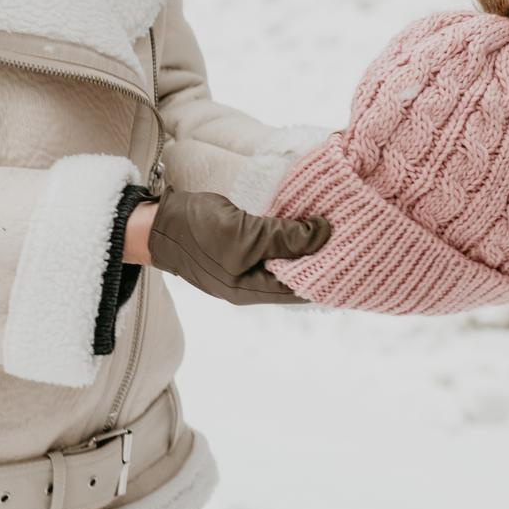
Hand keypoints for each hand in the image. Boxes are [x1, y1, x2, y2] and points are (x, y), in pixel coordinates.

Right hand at [138, 190, 330, 305]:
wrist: (155, 222)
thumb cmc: (195, 229)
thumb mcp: (244, 233)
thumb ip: (284, 237)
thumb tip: (324, 234)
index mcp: (251, 290)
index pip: (303, 288)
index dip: (329, 271)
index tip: (353, 247)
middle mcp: (251, 284)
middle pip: (297, 275)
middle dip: (321, 255)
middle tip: (349, 231)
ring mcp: (245, 267)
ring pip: (287, 260)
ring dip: (307, 243)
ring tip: (333, 223)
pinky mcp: (241, 249)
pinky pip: (274, 247)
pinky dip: (291, 235)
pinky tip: (306, 218)